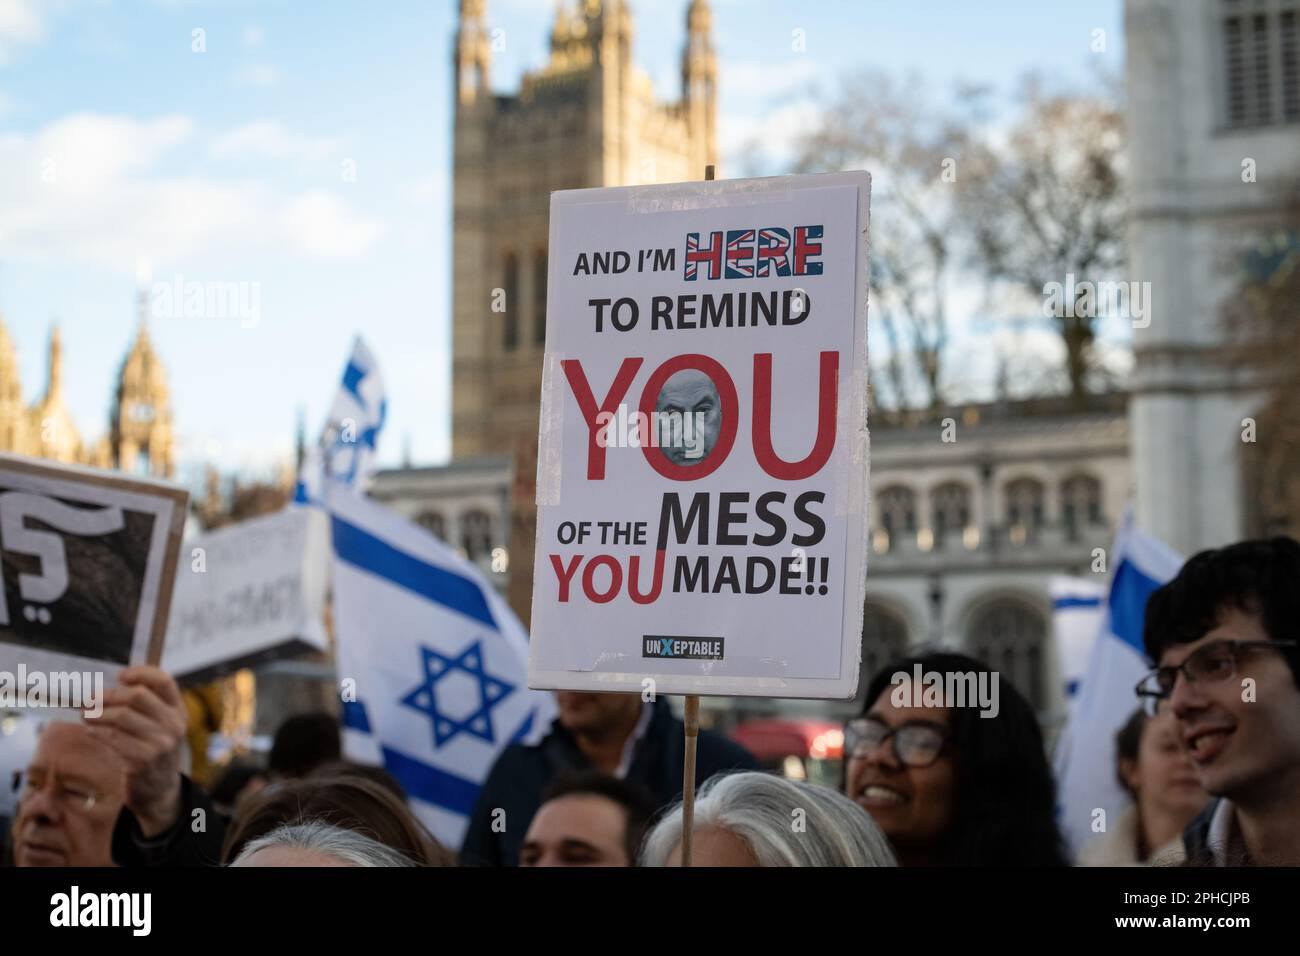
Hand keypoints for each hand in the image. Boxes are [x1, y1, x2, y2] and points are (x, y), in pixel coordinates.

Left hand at [84, 665, 186, 837]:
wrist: (160, 789)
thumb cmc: (153, 749)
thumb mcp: (161, 725)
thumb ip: (146, 706)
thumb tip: (109, 687)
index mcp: (178, 710)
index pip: (164, 681)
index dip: (142, 673)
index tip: (121, 675)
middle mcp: (173, 724)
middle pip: (138, 696)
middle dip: (109, 695)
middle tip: (91, 698)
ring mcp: (160, 743)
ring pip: (122, 716)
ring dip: (97, 713)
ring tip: (85, 714)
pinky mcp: (142, 760)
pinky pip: (113, 739)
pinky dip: (97, 732)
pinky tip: (90, 731)